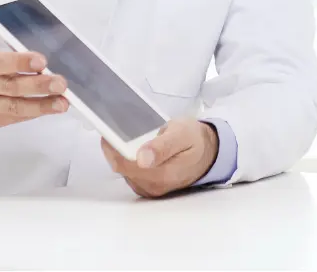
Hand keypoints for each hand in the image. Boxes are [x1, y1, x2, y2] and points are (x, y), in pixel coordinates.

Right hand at [0, 0, 68, 126]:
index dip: (19, 63)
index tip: (41, 60)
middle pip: (12, 87)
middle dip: (38, 86)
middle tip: (61, 82)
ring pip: (16, 107)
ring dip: (42, 105)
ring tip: (64, 101)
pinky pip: (14, 117)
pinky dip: (33, 113)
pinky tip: (54, 108)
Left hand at [101, 118, 219, 197]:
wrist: (208, 153)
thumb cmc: (195, 140)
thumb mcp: (182, 135)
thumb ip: (163, 147)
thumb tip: (142, 158)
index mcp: (161, 175)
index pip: (125, 165)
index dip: (112, 148)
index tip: (107, 131)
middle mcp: (153, 186)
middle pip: (122, 168)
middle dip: (117, 148)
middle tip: (118, 128)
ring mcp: (149, 188)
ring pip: (124, 171)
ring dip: (122, 153)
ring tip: (128, 135)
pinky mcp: (148, 186)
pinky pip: (130, 173)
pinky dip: (128, 159)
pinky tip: (135, 146)